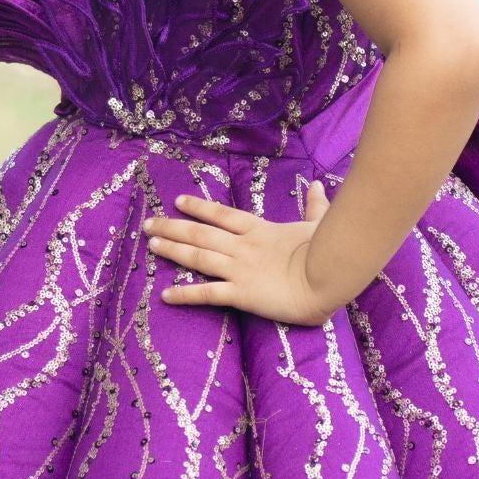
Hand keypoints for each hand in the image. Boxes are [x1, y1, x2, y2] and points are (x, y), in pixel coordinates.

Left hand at [140, 183, 335, 325]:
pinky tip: (166, 295)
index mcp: (260, 230)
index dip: (199, 207)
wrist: (329, 276)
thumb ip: (315, 205)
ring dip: (173, 250)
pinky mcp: (242, 294)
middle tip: (149, 223)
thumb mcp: (319, 222)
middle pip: (201, 233)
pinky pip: (208, 294)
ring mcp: (240, 270)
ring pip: (198, 257)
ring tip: (151, 245)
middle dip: (173, 227)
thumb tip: (318, 183)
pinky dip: (185, 294)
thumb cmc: (327, 250)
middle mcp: (243, 247)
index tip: (178, 201)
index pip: (222, 215)